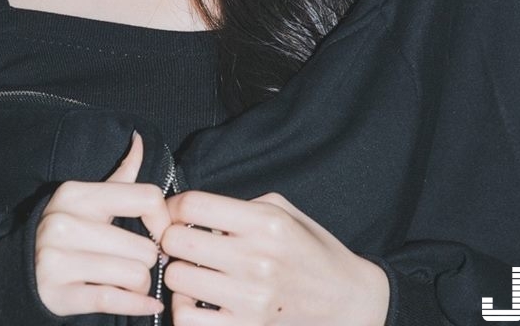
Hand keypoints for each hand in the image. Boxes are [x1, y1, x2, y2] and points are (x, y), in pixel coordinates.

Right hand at [33, 130, 172, 317]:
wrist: (20, 270)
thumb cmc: (68, 231)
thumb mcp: (89, 198)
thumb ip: (121, 174)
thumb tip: (140, 140)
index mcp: (76, 194)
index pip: (145, 197)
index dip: (162, 219)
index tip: (160, 233)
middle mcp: (64, 223)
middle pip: (143, 247)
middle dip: (148, 261)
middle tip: (139, 263)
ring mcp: (57, 260)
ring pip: (133, 276)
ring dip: (140, 285)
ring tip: (130, 280)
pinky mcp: (58, 295)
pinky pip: (113, 300)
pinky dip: (138, 305)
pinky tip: (149, 305)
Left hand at [159, 189, 389, 325]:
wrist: (347, 299)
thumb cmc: (310, 248)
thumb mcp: (282, 211)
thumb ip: (239, 207)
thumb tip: (192, 212)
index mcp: (265, 222)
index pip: (194, 206)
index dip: (174, 206)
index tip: (175, 213)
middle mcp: (257, 259)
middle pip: (177, 241)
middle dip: (172, 238)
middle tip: (182, 243)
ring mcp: (252, 299)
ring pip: (178, 279)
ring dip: (179, 274)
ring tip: (192, 272)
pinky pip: (189, 321)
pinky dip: (185, 310)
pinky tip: (197, 301)